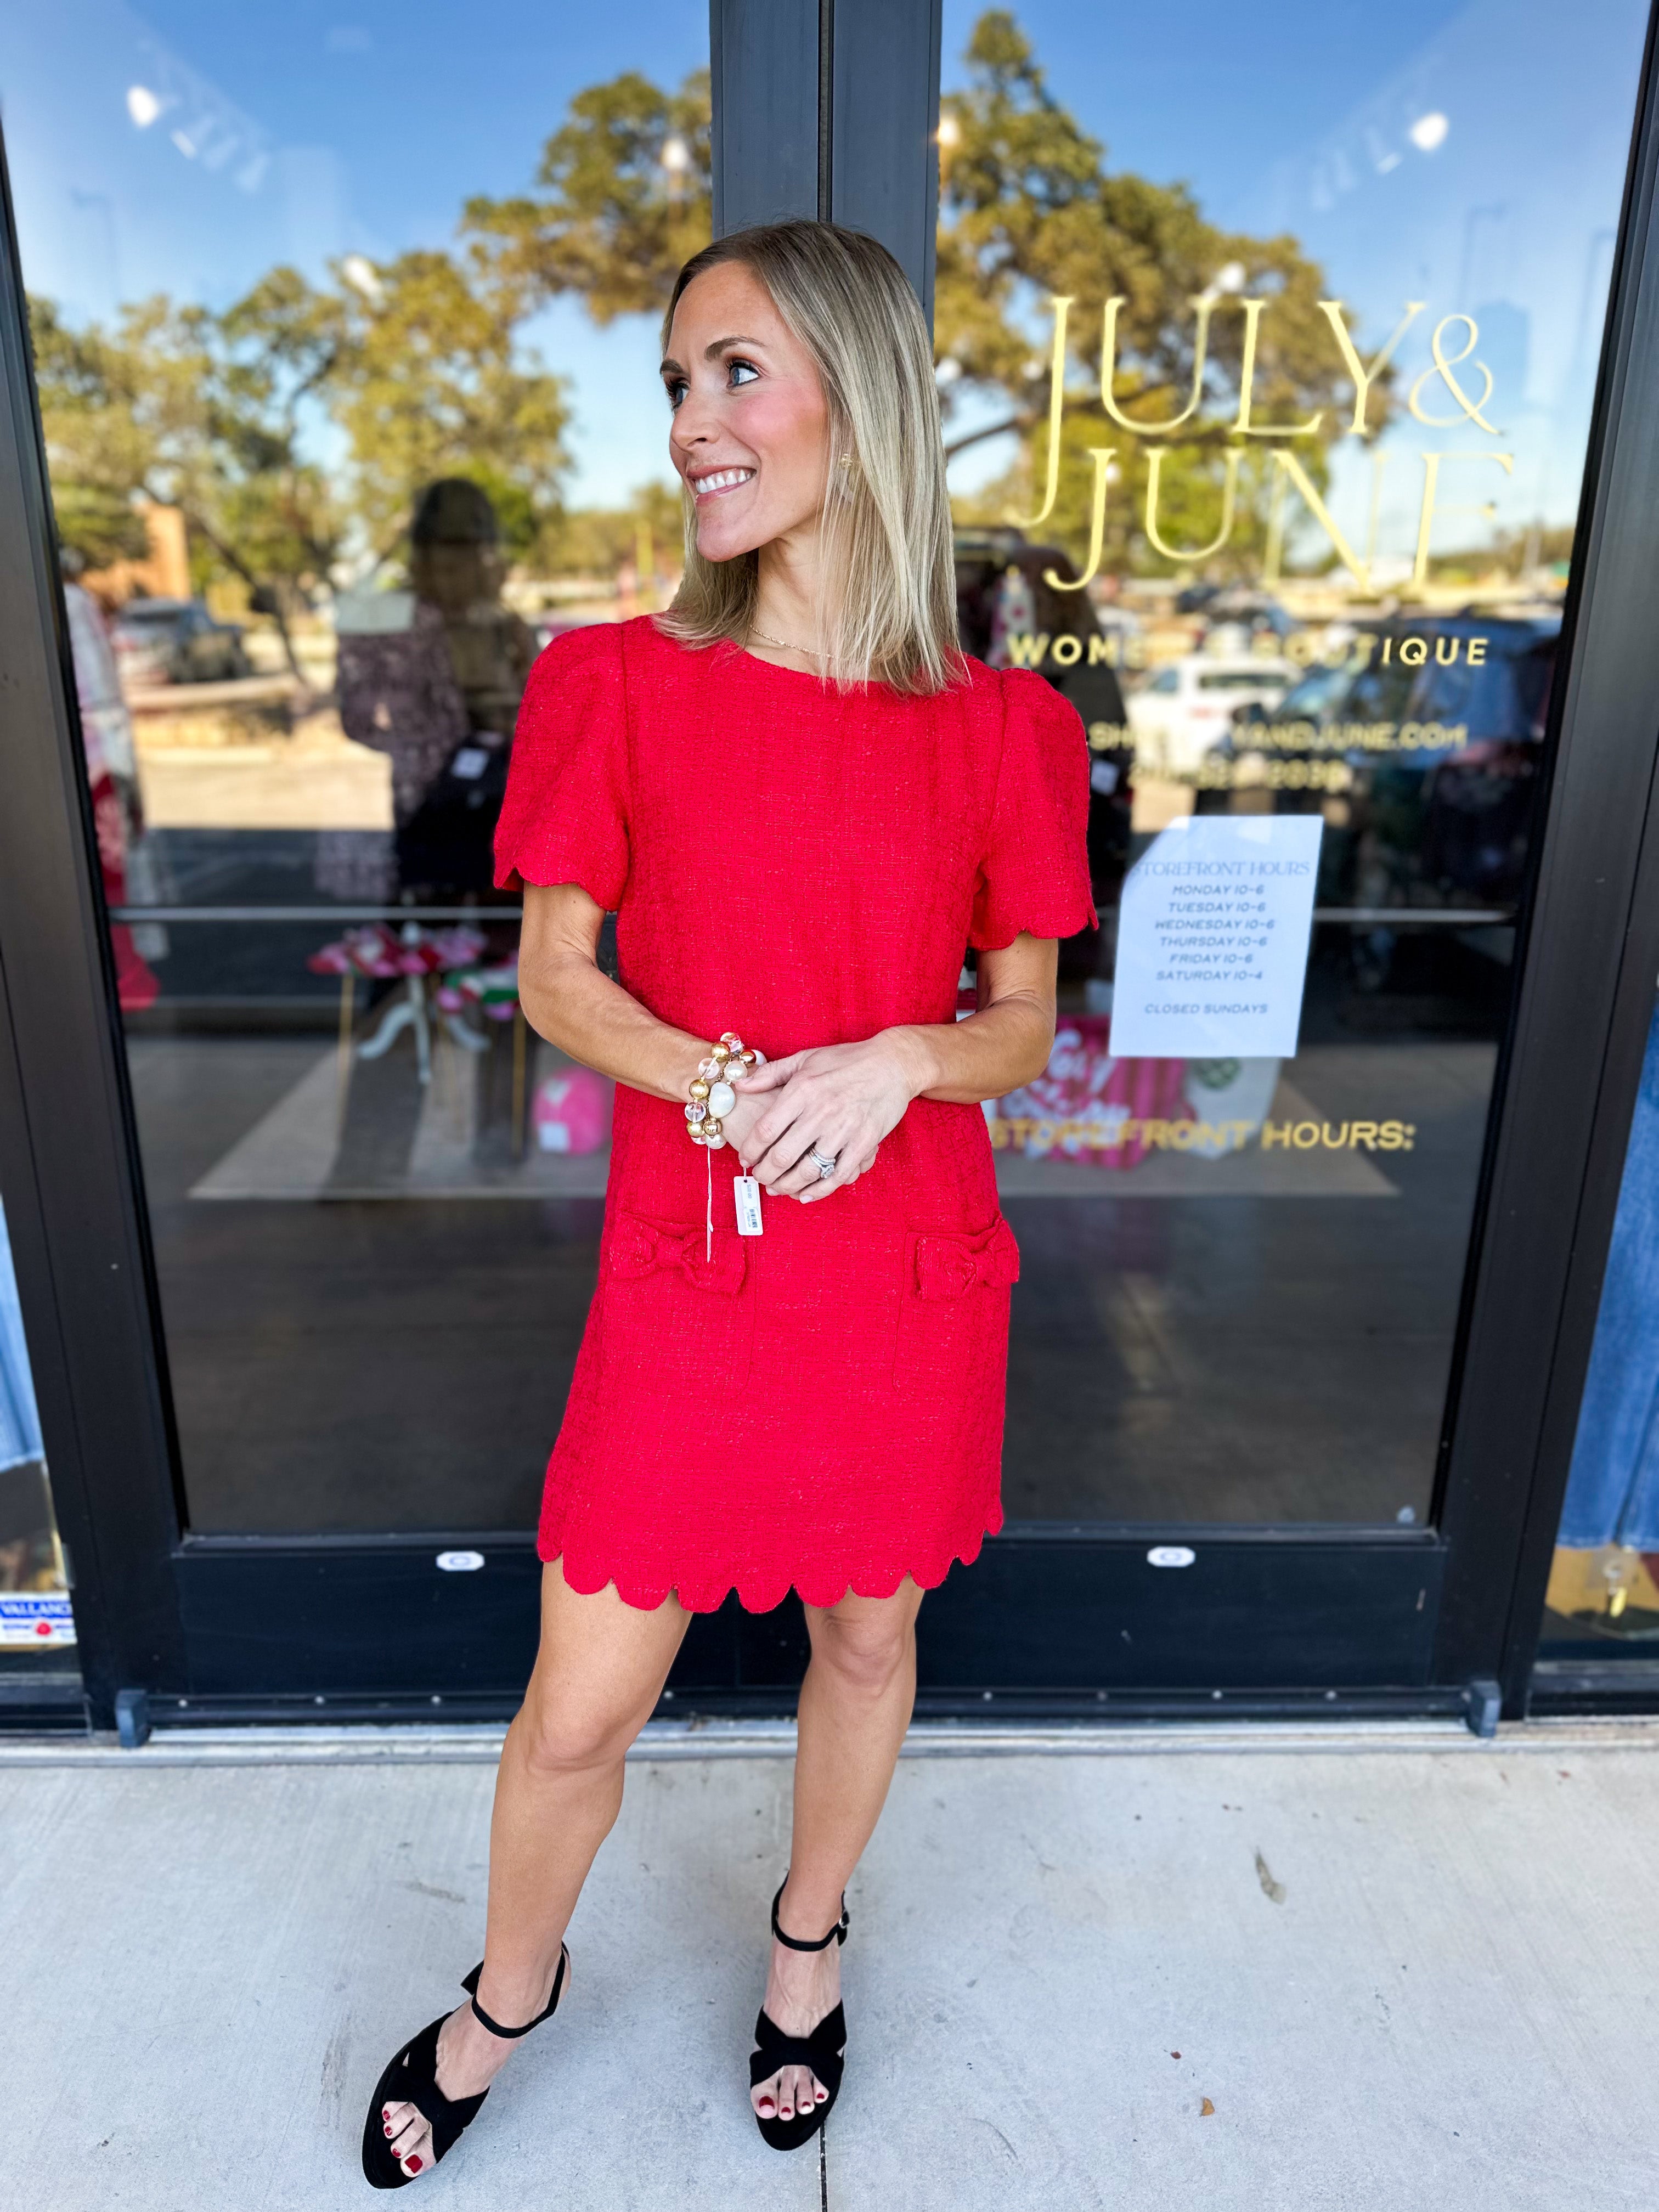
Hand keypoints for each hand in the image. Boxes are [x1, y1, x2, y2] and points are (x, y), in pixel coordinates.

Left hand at [727, 1033, 929, 1201]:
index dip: (750, 1151)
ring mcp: (844, 1129)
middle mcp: (821, 1111)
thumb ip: (770, 1073)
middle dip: (765, 1174)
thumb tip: (739, 1085)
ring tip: (778, 1188)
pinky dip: (819, 1190)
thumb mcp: (806, 1058)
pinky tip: (806, 1194)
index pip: (765, 1130)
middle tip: (760, 1178)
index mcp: (802, 1090)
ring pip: (808, 1170)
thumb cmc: (847, 1060)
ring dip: (787, 1185)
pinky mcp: (865, 1142)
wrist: (893, 1063)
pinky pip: (838, 1175)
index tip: (745, 1159)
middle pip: (782, 1155)